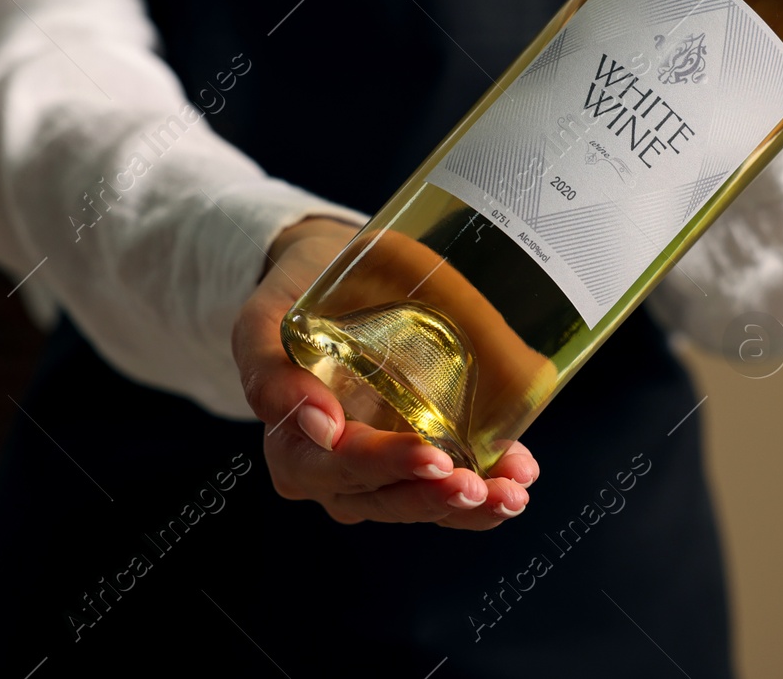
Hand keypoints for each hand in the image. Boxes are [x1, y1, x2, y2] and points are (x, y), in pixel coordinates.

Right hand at [231, 216, 538, 528]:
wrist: (332, 277)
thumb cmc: (295, 297)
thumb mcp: (263, 321)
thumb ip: (268, 370)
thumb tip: (315, 422)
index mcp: (291, 446)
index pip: (337, 467)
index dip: (384, 465)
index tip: (430, 455)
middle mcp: (333, 470)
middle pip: (384, 497)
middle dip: (434, 496)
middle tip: (478, 484)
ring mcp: (378, 470)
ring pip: (419, 501)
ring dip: (469, 504)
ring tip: (512, 491)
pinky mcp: (415, 455)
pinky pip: (445, 485)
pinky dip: (486, 486)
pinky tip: (519, 474)